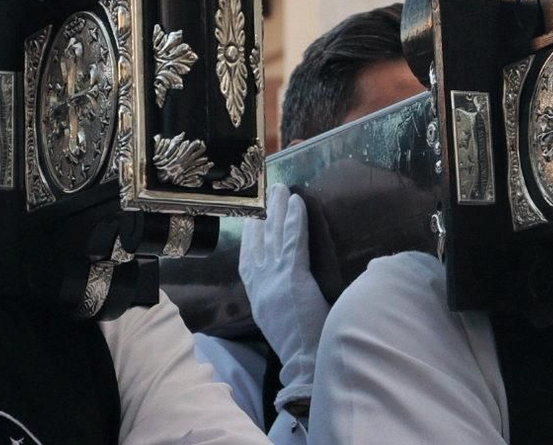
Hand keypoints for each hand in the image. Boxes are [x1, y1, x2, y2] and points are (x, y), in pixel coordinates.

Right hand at [239, 184, 328, 415]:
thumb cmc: (299, 347)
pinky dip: (295, 220)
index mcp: (256, 296)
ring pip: (275, 236)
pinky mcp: (293, 276)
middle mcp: (260, 284)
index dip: (250, 237)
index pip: (248, 260)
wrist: (303, 363)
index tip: (252, 219)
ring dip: (278, 209)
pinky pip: (293, 241)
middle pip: (260, 242)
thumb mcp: (276, 320)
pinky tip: (298, 203)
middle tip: (268, 193)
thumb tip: (286, 285)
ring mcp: (275, 278)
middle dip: (264, 215)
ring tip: (282, 188)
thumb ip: (277, 299)